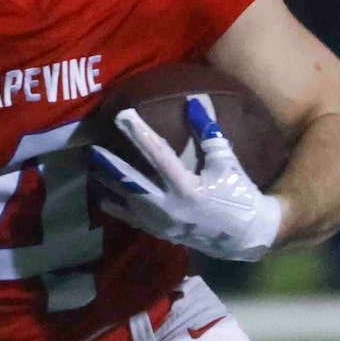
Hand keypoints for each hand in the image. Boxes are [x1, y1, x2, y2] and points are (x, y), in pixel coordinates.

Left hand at [89, 95, 283, 262]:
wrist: (247, 237)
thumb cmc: (239, 195)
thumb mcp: (227, 163)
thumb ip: (208, 134)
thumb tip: (193, 104)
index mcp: (187, 188)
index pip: (158, 154)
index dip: (139, 133)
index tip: (122, 116)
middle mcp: (170, 208)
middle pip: (132, 183)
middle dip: (110, 166)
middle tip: (92, 149)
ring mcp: (163, 223)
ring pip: (127, 202)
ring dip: (108, 185)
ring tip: (91, 168)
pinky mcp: (162, 232)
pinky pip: (132, 219)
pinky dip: (117, 207)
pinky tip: (102, 196)